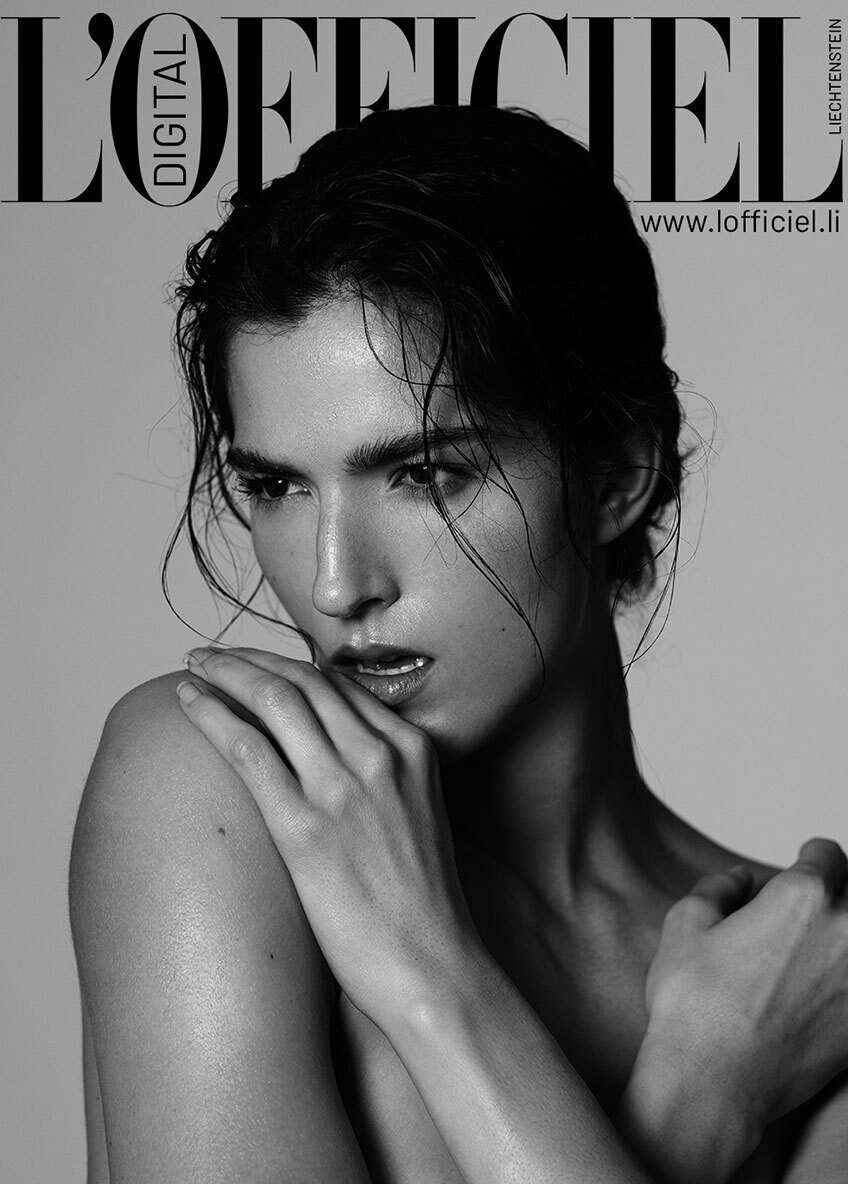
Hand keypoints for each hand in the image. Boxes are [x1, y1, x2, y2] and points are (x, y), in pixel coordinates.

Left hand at [177, 646, 476, 1024]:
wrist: (436, 968)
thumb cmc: (423, 905)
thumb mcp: (420, 815)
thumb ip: (386, 774)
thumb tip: (334, 756)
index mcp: (412, 747)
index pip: (338, 684)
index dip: (288, 665)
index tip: (255, 663)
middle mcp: (380, 754)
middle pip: (302, 679)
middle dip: (248, 658)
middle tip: (212, 653)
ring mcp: (343, 787)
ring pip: (273, 699)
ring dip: (224, 672)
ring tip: (192, 665)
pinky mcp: (306, 828)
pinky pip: (248, 750)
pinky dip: (211, 716)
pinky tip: (187, 702)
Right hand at [633, 841, 847, 1138]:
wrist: (715, 1083)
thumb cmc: (695, 1006)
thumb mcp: (686, 924)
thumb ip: (718, 887)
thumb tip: (740, 879)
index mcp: (804, 897)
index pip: (829, 855)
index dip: (812, 856)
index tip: (806, 862)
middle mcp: (847, 934)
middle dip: (835, 894)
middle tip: (809, 907)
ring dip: (842, 939)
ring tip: (818, 949)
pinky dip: (846, 981)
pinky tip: (823, 990)